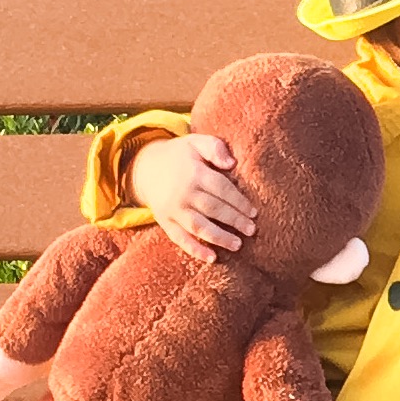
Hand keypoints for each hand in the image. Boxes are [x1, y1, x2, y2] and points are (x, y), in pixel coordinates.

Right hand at [131, 133, 255, 262]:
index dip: (239, 201)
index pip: (221, 189)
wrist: (145, 166)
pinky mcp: (165, 221)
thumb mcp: (196, 142)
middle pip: (213, 209)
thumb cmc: (181, 155)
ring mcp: (173, 209)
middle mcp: (183, 193)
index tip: (254, 212)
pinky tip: (212, 258)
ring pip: (198, 226)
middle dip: (234, 220)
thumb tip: (232, 163)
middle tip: (252, 230)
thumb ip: (215, 148)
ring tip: (238, 245)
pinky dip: (195, 250)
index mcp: (194, 173)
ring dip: (219, 238)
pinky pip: (180, 238)